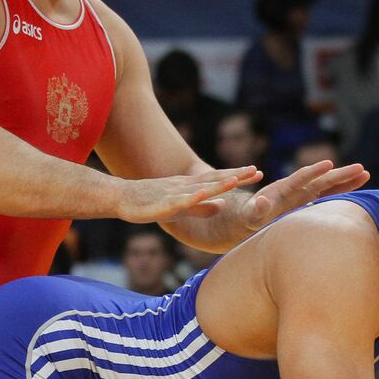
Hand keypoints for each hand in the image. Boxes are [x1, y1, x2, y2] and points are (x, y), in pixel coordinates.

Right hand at [115, 166, 261, 222]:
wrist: (120, 197)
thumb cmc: (150, 202)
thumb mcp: (181, 207)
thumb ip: (202, 207)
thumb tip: (223, 205)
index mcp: (190, 187)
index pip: (218, 179)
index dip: (238, 176)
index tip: (258, 172)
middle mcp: (185, 186)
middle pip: (214, 179)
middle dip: (235, 175)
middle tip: (257, 170)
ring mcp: (174, 194)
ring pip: (199, 189)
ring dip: (218, 184)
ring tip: (236, 180)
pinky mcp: (162, 205)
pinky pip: (179, 202)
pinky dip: (192, 198)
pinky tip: (203, 194)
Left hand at [239, 160, 368, 231]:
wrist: (254, 215)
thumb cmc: (251, 216)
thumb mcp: (251, 214)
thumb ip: (257, 209)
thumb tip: (261, 203)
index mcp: (284, 188)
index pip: (301, 177)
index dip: (314, 171)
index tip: (328, 164)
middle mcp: (298, 188)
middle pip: (321, 178)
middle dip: (340, 173)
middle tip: (360, 167)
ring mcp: (306, 194)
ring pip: (330, 185)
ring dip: (347, 180)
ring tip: (366, 173)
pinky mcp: (311, 201)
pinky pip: (330, 195)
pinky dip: (344, 192)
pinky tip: (360, 188)